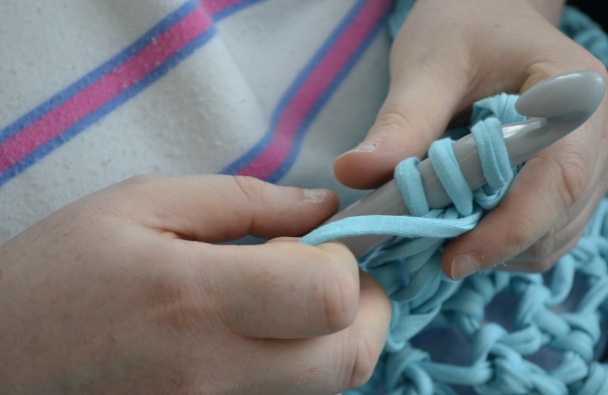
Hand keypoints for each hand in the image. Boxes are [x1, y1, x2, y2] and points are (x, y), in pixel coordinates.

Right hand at [0, 175, 389, 393]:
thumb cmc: (54, 278)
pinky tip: (260, 339)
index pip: (330, 296)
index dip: (346, 264)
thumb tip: (322, 206)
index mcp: (195, 298)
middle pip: (350, 359)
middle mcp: (213, 374)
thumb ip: (243, 201)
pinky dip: (296, 371)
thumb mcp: (138, 206)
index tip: (321, 244)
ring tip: (287, 304)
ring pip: (326, 389)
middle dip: (366, 312)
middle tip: (331, 276)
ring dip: (333, 341)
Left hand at [334, 0, 607, 277]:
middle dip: (498, 245)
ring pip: (557, 235)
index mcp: (577, 94)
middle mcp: (600, 132)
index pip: (561, 178)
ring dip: (501, 247)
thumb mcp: (427, 65)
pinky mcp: (578, 178)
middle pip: (561, 217)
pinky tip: (469, 223)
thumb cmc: (464, 26)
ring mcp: (594, 158)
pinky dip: (508, 240)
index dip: (510, 229)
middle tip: (434, 246)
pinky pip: (550, 231)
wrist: (490, 17)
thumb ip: (400, 121)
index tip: (453, 258)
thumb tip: (353, 174)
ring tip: (448, 231)